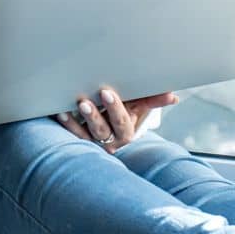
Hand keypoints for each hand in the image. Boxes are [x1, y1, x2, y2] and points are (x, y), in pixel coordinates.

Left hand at [54, 87, 179, 152]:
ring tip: (79, 104)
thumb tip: (173, 97)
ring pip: (88, 133)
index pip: (122, 122)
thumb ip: (152, 100)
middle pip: (104, 129)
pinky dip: (68, 123)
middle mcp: (110, 139)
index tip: (107, 92)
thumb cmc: (124, 112)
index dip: (115, 109)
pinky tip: (61, 112)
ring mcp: (94, 141)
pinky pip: (73, 133)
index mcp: (126, 131)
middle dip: (98, 113)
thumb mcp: (138, 107)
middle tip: (89, 98)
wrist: (109, 128)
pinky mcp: (80, 139)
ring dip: (83, 118)